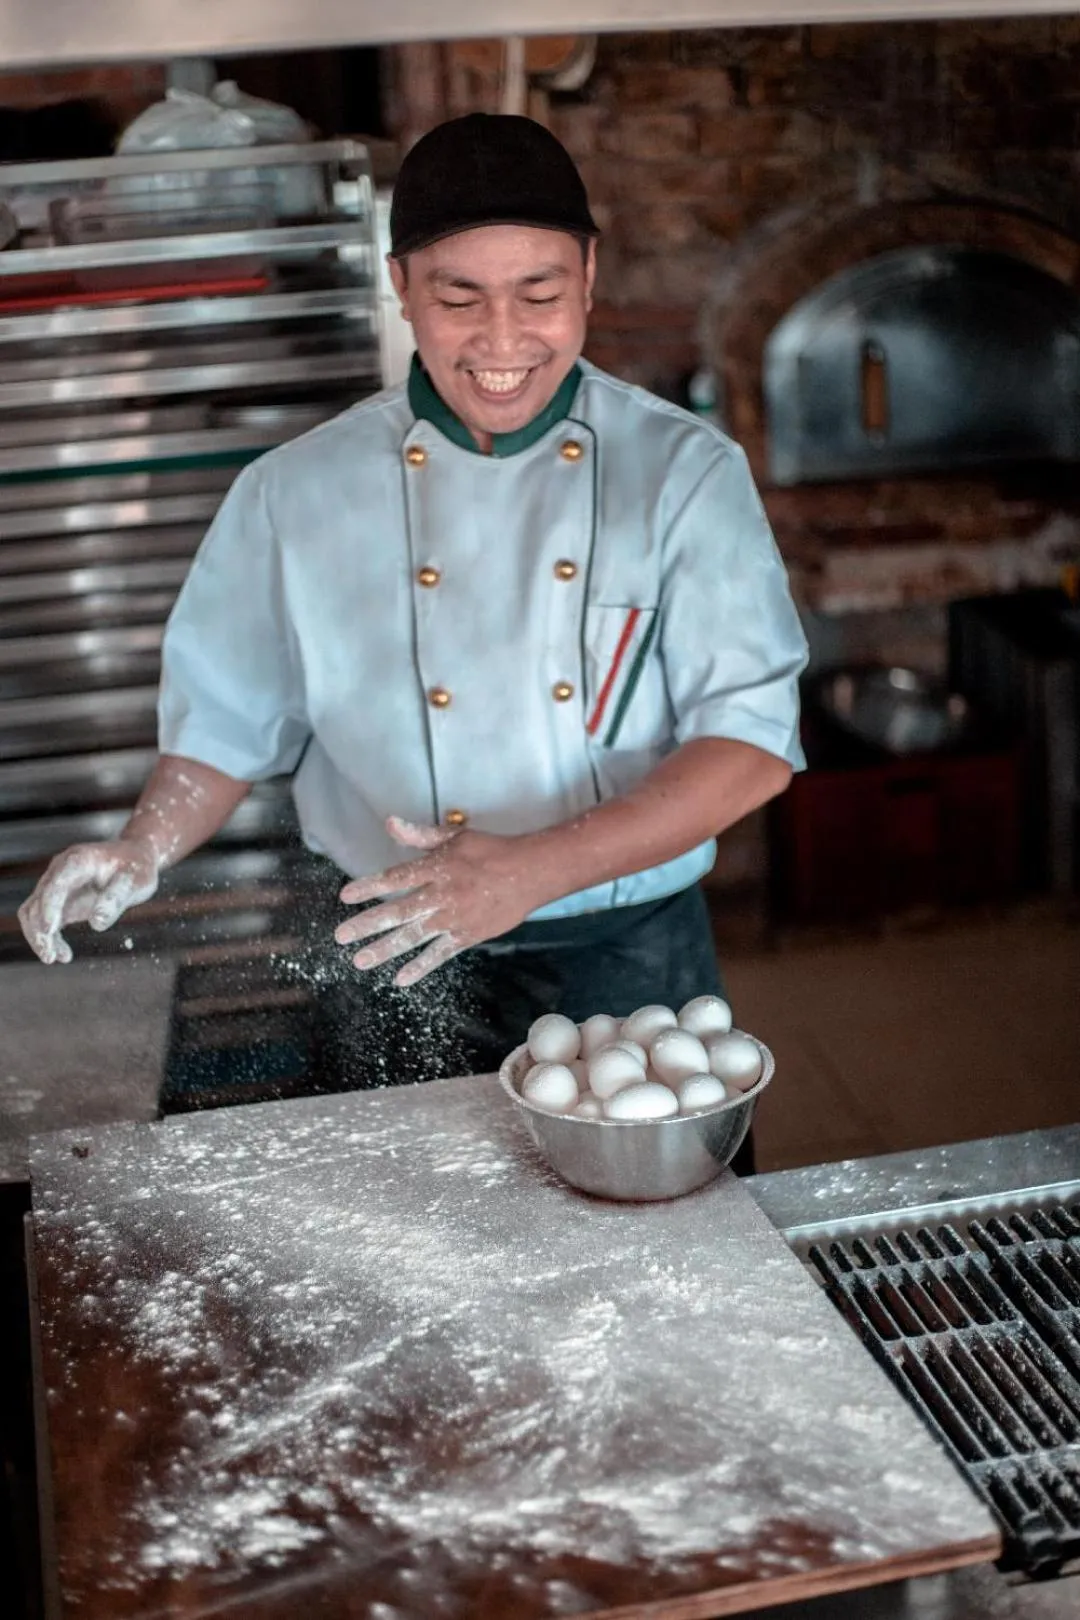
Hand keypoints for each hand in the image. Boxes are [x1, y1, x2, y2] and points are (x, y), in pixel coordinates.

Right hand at [18, 840, 160, 965]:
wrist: (135, 857)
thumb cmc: (137, 868)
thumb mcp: (136, 882)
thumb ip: (116, 899)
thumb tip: (97, 924)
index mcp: (78, 861)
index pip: (56, 884)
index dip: (50, 906)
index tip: (50, 930)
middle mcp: (60, 870)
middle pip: (38, 900)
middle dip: (39, 929)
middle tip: (50, 956)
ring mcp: (57, 884)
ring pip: (33, 911)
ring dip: (39, 936)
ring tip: (55, 958)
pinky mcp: (59, 900)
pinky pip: (44, 919)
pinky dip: (49, 937)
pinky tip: (63, 954)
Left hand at [336, 817, 542, 986]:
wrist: (529, 873)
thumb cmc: (491, 851)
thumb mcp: (455, 837)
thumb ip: (420, 835)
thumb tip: (390, 823)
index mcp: (436, 868)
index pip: (395, 878)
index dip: (369, 887)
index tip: (345, 896)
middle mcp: (440, 895)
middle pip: (398, 912)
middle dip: (367, 924)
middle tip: (341, 936)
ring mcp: (453, 918)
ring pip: (414, 937)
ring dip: (385, 950)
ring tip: (360, 961)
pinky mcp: (467, 936)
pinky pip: (440, 954)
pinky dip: (420, 967)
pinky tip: (400, 979)